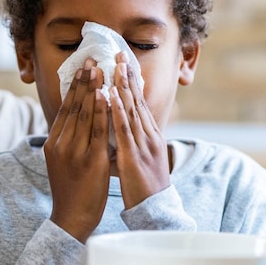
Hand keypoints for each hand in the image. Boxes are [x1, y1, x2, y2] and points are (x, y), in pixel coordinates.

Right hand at [45, 58, 110, 242]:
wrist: (71, 219)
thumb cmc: (71, 191)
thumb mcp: (63, 162)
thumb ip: (68, 141)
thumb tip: (77, 121)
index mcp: (53, 143)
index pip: (65, 109)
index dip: (74, 87)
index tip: (83, 67)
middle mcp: (61, 144)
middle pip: (73, 106)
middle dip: (83, 81)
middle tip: (91, 58)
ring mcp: (74, 152)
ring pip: (84, 114)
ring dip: (93, 89)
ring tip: (100, 69)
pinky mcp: (90, 160)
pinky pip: (97, 131)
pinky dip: (102, 111)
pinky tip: (107, 96)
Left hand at [110, 53, 169, 209]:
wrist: (156, 211)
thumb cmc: (145, 188)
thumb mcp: (142, 159)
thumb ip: (134, 142)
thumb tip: (123, 130)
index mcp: (150, 136)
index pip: (140, 104)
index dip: (132, 83)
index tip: (124, 63)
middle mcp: (149, 136)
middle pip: (137, 101)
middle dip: (128, 76)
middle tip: (119, 54)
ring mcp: (143, 145)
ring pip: (131, 110)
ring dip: (122, 86)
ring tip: (115, 66)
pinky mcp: (134, 156)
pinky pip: (123, 129)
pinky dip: (116, 110)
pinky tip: (110, 95)